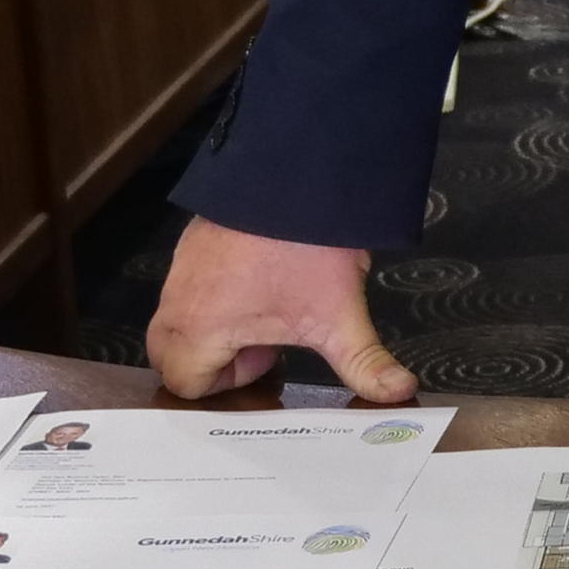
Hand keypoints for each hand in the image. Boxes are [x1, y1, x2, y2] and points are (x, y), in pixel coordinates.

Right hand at [145, 215, 416, 404]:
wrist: (297, 176)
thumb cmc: (308, 253)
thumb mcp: (339, 318)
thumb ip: (366, 363)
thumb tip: (399, 393)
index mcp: (200, 327)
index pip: (184, 382)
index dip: (226, 382)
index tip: (267, 358)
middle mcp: (178, 299)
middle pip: (169, 355)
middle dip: (210, 361)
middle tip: (261, 344)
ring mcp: (180, 267)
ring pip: (176, 319)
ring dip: (213, 328)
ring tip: (265, 310)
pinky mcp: (192, 241)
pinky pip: (186, 285)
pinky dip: (213, 296)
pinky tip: (259, 281)